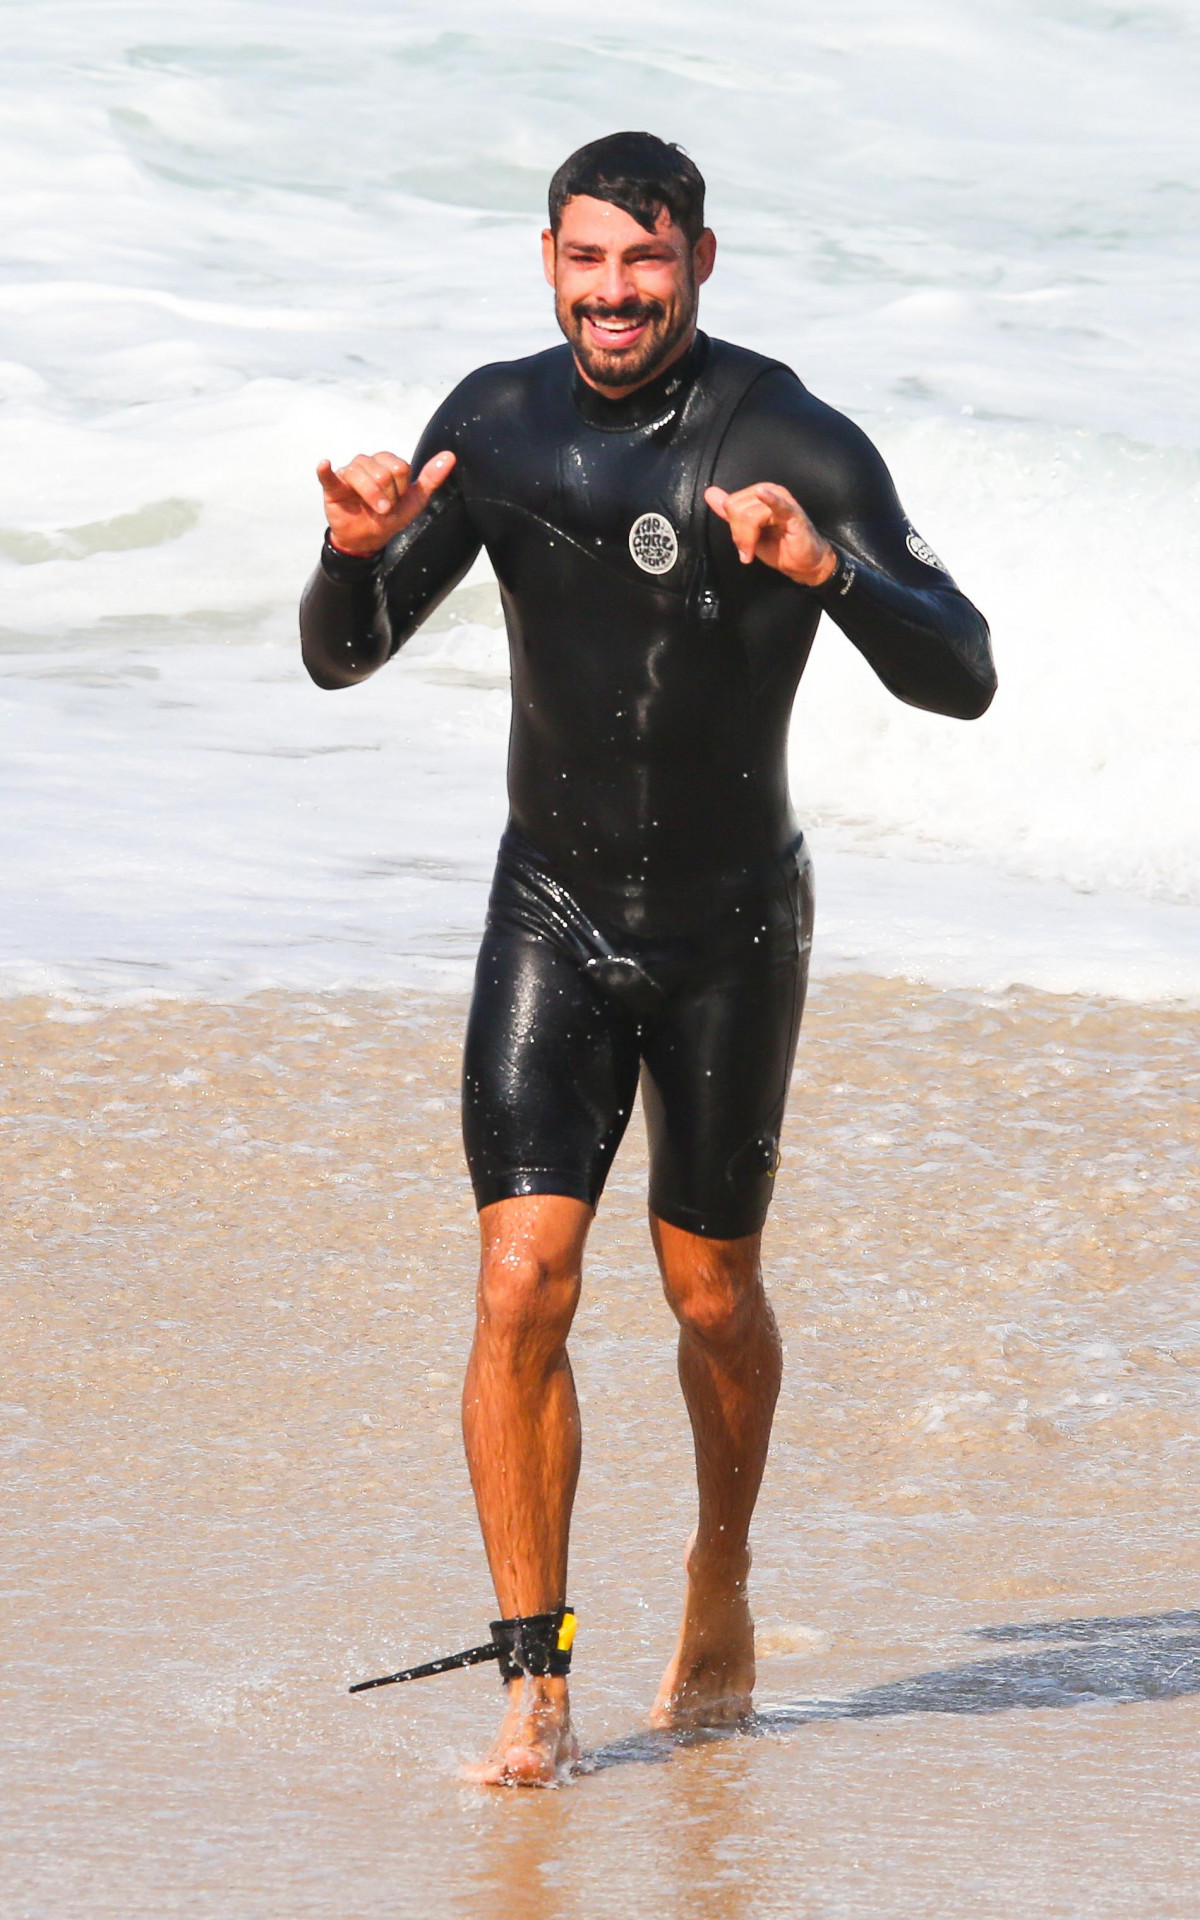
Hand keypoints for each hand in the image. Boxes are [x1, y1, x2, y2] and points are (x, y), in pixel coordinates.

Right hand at [316, 448, 455, 557]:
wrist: (368, 539)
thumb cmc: (391, 516)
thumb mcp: (415, 500)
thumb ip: (431, 478)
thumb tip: (450, 456)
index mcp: (386, 462)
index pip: (400, 468)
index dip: (401, 489)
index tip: (398, 500)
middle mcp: (367, 463)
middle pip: (382, 471)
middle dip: (388, 495)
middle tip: (384, 508)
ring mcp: (348, 473)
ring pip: (361, 474)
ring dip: (372, 497)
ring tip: (374, 510)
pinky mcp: (333, 486)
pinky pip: (328, 476)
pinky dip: (325, 470)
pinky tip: (325, 465)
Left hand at [704, 482, 836, 586]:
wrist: (802, 564)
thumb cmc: (778, 546)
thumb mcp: (747, 530)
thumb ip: (730, 512)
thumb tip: (710, 493)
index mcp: (757, 494)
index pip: (730, 503)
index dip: (733, 527)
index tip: (742, 543)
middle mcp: (769, 491)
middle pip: (736, 508)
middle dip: (739, 534)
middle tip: (748, 548)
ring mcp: (782, 500)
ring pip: (748, 514)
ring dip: (747, 539)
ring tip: (753, 551)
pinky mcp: (792, 513)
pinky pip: (777, 504)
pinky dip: (769, 499)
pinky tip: (762, 494)